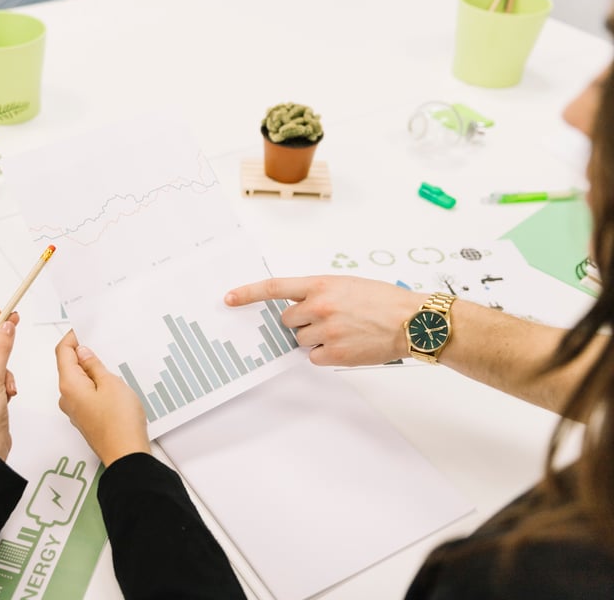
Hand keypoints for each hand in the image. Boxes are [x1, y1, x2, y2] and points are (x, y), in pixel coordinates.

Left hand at [55, 330, 149, 466]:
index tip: (83, 329)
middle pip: (68, 367)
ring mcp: (75, 410)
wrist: (126, 454)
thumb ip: (95, 366)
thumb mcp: (111, 383)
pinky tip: (111, 386)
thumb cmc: (119, 422)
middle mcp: (67, 398)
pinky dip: (94, 385)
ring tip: (111, 367)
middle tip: (101, 344)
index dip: (72, 338)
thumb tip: (84, 353)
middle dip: (83, 354)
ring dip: (90, 371)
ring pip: (78, 382)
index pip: (62, 352)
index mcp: (69, 385)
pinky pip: (85, 395)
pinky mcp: (85, 418)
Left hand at [224, 276, 425, 365]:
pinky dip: (325, 354)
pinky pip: (313, 357)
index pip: (274, 287)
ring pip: (300, 340)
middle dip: (300, 322)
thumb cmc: (383, 300)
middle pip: (286, 320)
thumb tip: (298, 305)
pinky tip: (346, 345)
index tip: (229, 298)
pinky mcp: (334, 353)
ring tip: (344, 331)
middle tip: (327, 319)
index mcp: (321, 284)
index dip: (248, 293)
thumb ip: (319, 292)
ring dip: (314, 338)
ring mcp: (325, 330)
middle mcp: (319, 306)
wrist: (411, 321)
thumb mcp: (347, 284)